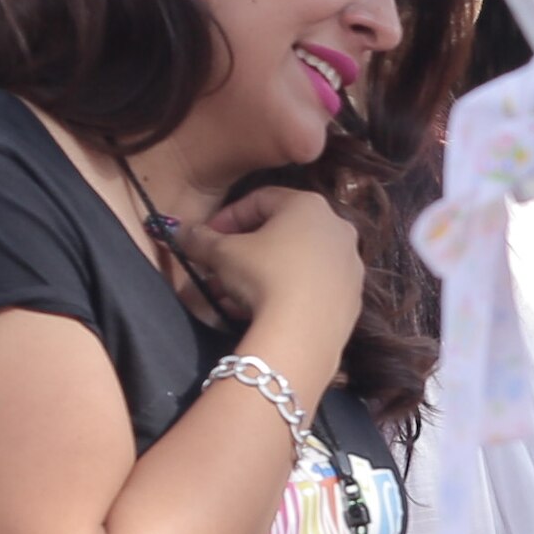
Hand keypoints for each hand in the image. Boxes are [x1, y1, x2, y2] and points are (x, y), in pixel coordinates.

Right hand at [170, 182, 365, 348]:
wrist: (302, 334)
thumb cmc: (263, 277)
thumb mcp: (222, 254)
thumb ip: (199, 238)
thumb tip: (180, 232)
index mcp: (309, 205)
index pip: (260, 199)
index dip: (227, 217)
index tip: (207, 237)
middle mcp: (338, 228)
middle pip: (281, 231)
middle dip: (244, 249)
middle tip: (218, 268)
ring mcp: (350, 264)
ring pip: (297, 261)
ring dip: (262, 273)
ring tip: (232, 295)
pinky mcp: (354, 297)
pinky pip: (313, 286)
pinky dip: (287, 291)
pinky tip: (261, 310)